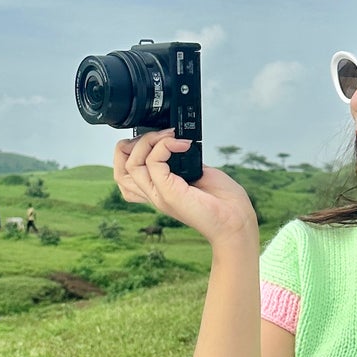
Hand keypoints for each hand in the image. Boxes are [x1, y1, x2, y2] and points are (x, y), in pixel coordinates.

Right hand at [113, 129, 258, 246]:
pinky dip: (165, 146)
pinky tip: (183, 145)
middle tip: (161, 135)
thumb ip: (179, 161)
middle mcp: (153, 194)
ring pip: (131, 164)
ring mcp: (158, 195)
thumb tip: (174, 143)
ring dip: (149, 141)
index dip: (130, 151)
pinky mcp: (168, 193)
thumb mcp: (195, 173)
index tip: (155, 139)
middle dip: (134, 143)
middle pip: (120, 168)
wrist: (235, 220)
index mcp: (157, 191)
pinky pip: (152, 162)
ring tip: (171, 137)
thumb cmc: (222, 201)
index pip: (124, 174)